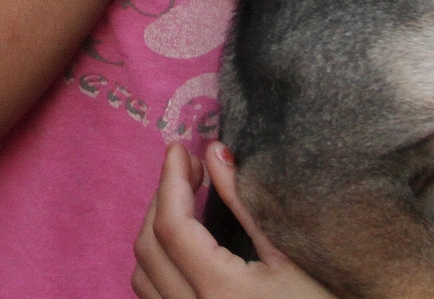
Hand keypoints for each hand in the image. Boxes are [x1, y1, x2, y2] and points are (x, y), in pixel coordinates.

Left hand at [133, 143, 332, 298]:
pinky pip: (155, 296)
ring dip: (155, 232)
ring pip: (143, 277)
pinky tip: (184, 244)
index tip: (179, 149)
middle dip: (162, 199)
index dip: (170, 180)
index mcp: (221, 291)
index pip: (172, 226)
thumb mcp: (290, 254)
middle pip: (149, 248)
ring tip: (185, 202)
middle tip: (190, 169)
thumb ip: (245, 203)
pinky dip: (159, 263)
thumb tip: (216, 152)